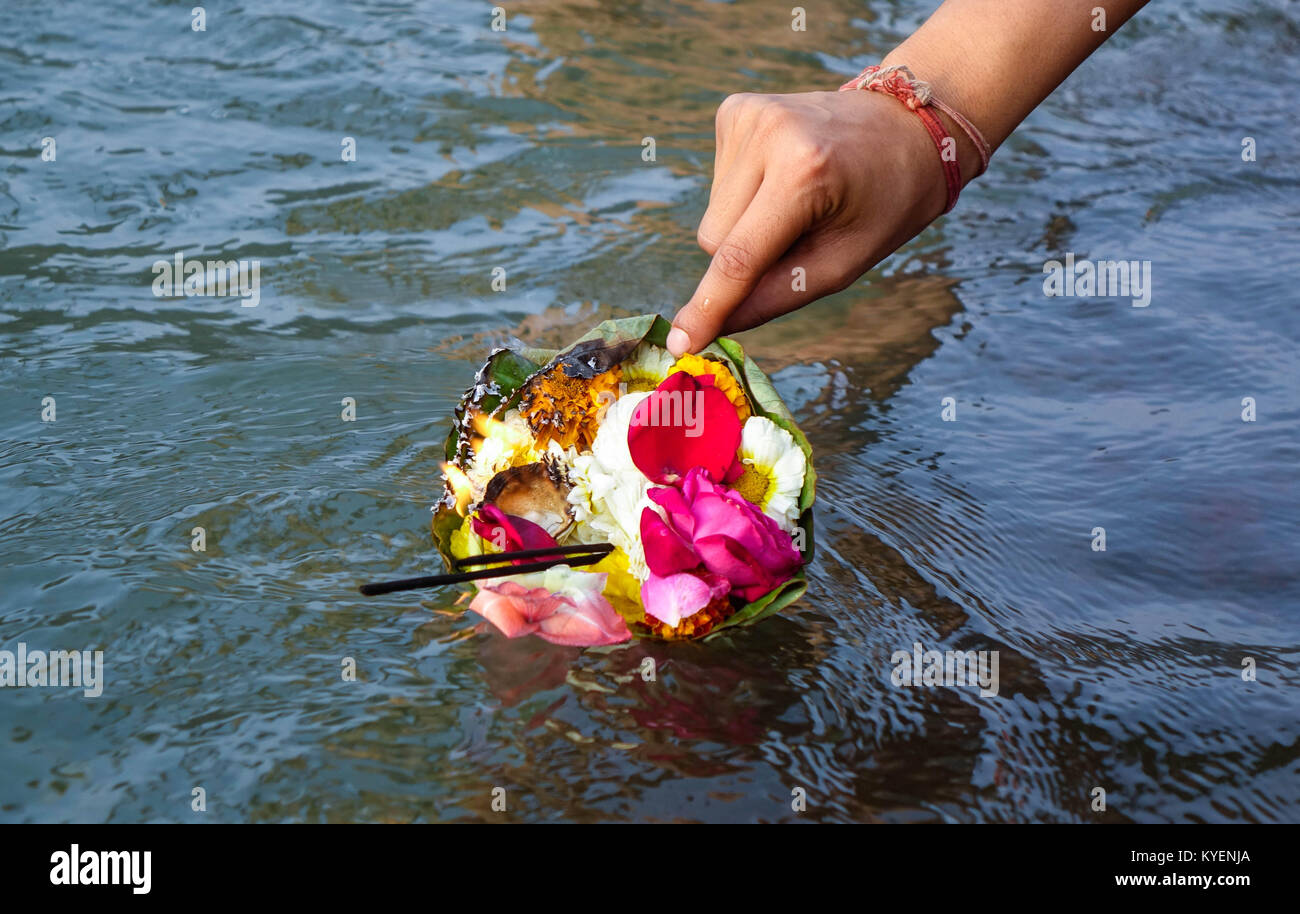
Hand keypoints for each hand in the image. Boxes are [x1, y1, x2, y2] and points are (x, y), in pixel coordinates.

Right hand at [666, 88, 962, 355]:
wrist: (908, 125)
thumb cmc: (886, 203)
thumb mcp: (843, 263)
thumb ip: (775, 297)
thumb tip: (714, 326)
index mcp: (804, 172)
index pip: (738, 256)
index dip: (708, 306)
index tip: (680, 343)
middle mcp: (768, 133)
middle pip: (715, 241)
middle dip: (745, 258)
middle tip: (802, 237)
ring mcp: (747, 114)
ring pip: (712, 217)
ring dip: (747, 225)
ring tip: (800, 200)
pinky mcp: (734, 109)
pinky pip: (717, 185)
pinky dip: (745, 195)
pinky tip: (784, 176)